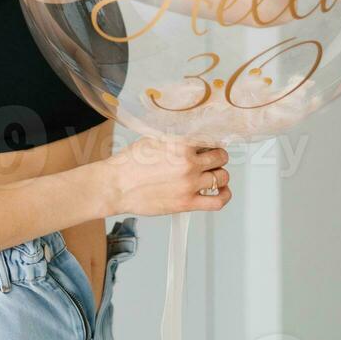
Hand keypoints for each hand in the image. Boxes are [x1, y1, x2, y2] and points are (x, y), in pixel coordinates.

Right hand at [99, 135, 231, 216]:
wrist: (116, 186)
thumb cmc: (129, 164)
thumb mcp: (154, 138)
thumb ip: (177, 137)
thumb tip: (193, 136)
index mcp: (180, 143)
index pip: (210, 138)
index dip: (212, 140)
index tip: (211, 143)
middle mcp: (188, 163)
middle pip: (220, 156)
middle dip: (217, 156)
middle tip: (211, 158)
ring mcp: (189, 184)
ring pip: (222, 176)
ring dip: (220, 174)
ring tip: (213, 173)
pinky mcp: (187, 203)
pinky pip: (218, 201)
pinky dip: (224, 195)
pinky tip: (222, 191)